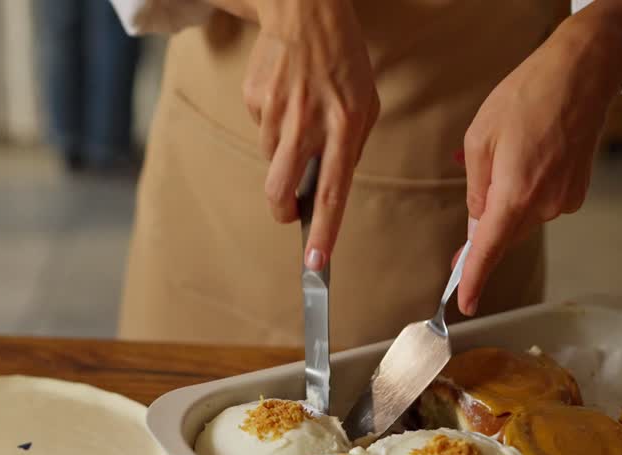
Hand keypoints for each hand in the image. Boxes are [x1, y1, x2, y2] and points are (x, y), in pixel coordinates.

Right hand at [238, 0, 378, 270]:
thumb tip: (329, 187)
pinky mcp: (255, 98)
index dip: (323, 231)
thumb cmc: (343, 60)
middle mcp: (309, 122)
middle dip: (280, 209)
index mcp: (344, 126)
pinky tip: (285, 97)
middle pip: (281, 187)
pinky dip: (272, 123)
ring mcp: (277, 110)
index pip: (332, 192)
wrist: (306, 11)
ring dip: (283, 152)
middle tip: (286, 211)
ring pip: (271, 157)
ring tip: (299, 117)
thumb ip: (351, 147)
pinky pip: (260, 128)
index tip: (316, 262)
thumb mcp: (366, 103)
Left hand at [456, 0, 621, 315]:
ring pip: (522, 220)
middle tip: (459, 254)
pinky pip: (540, 206)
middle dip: (482, 240)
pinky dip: (527, 195)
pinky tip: (527, 162)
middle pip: (504, 236)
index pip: (489, 248)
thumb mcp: (479, 139)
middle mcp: (544, 205)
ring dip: (506, 206)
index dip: (475, 279)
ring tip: (506, 161)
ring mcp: (564, 201)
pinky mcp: (576, 193)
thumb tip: (477, 224)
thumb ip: (476, 189)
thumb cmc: (526, 98)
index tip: (465, 303)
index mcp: (515, 193)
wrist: (581, 74)